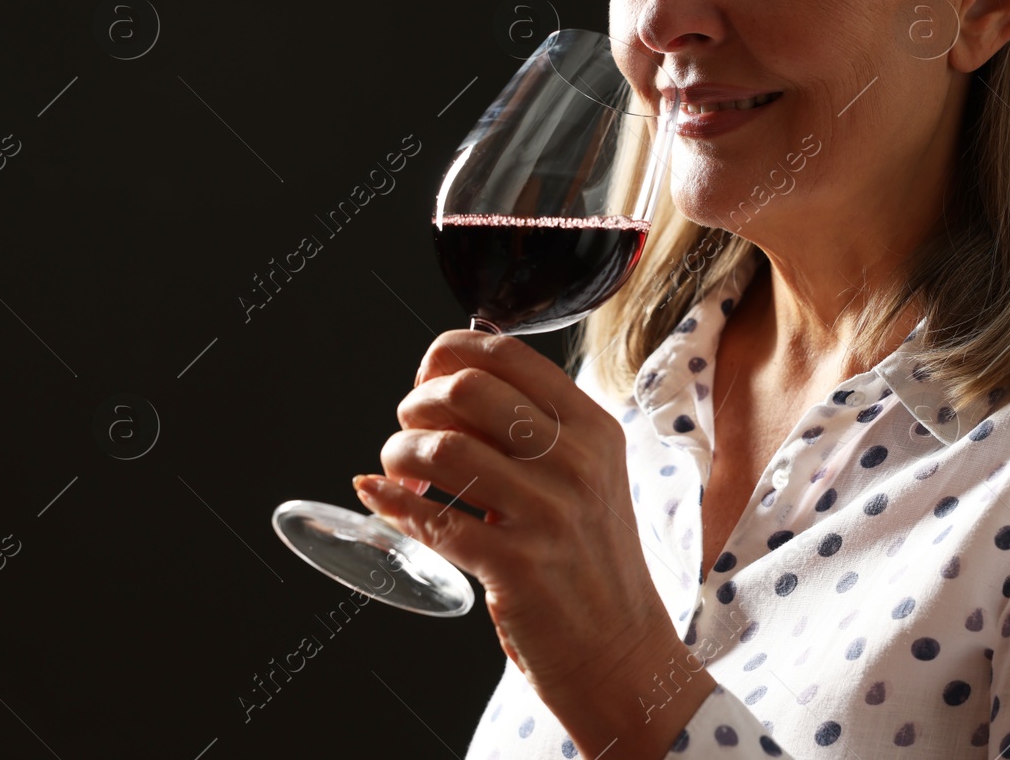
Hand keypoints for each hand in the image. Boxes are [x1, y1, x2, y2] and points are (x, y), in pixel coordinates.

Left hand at [352, 330, 714, 754]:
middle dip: (417, 405)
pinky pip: (432, 519)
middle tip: (411, 433)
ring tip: (402, 476)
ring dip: (399, 455)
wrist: (623, 655)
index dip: (448, 354)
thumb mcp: (589, 480)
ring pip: (441, 449)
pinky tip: (386, 500)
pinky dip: (393, 504)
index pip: (508, 354)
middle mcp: (577, 463)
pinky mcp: (517, 566)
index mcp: (594, 429)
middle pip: (467, 390)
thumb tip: (447, 390)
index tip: (427, 379)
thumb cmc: (592, 566)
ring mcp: (548, 514)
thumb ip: (535, 434)